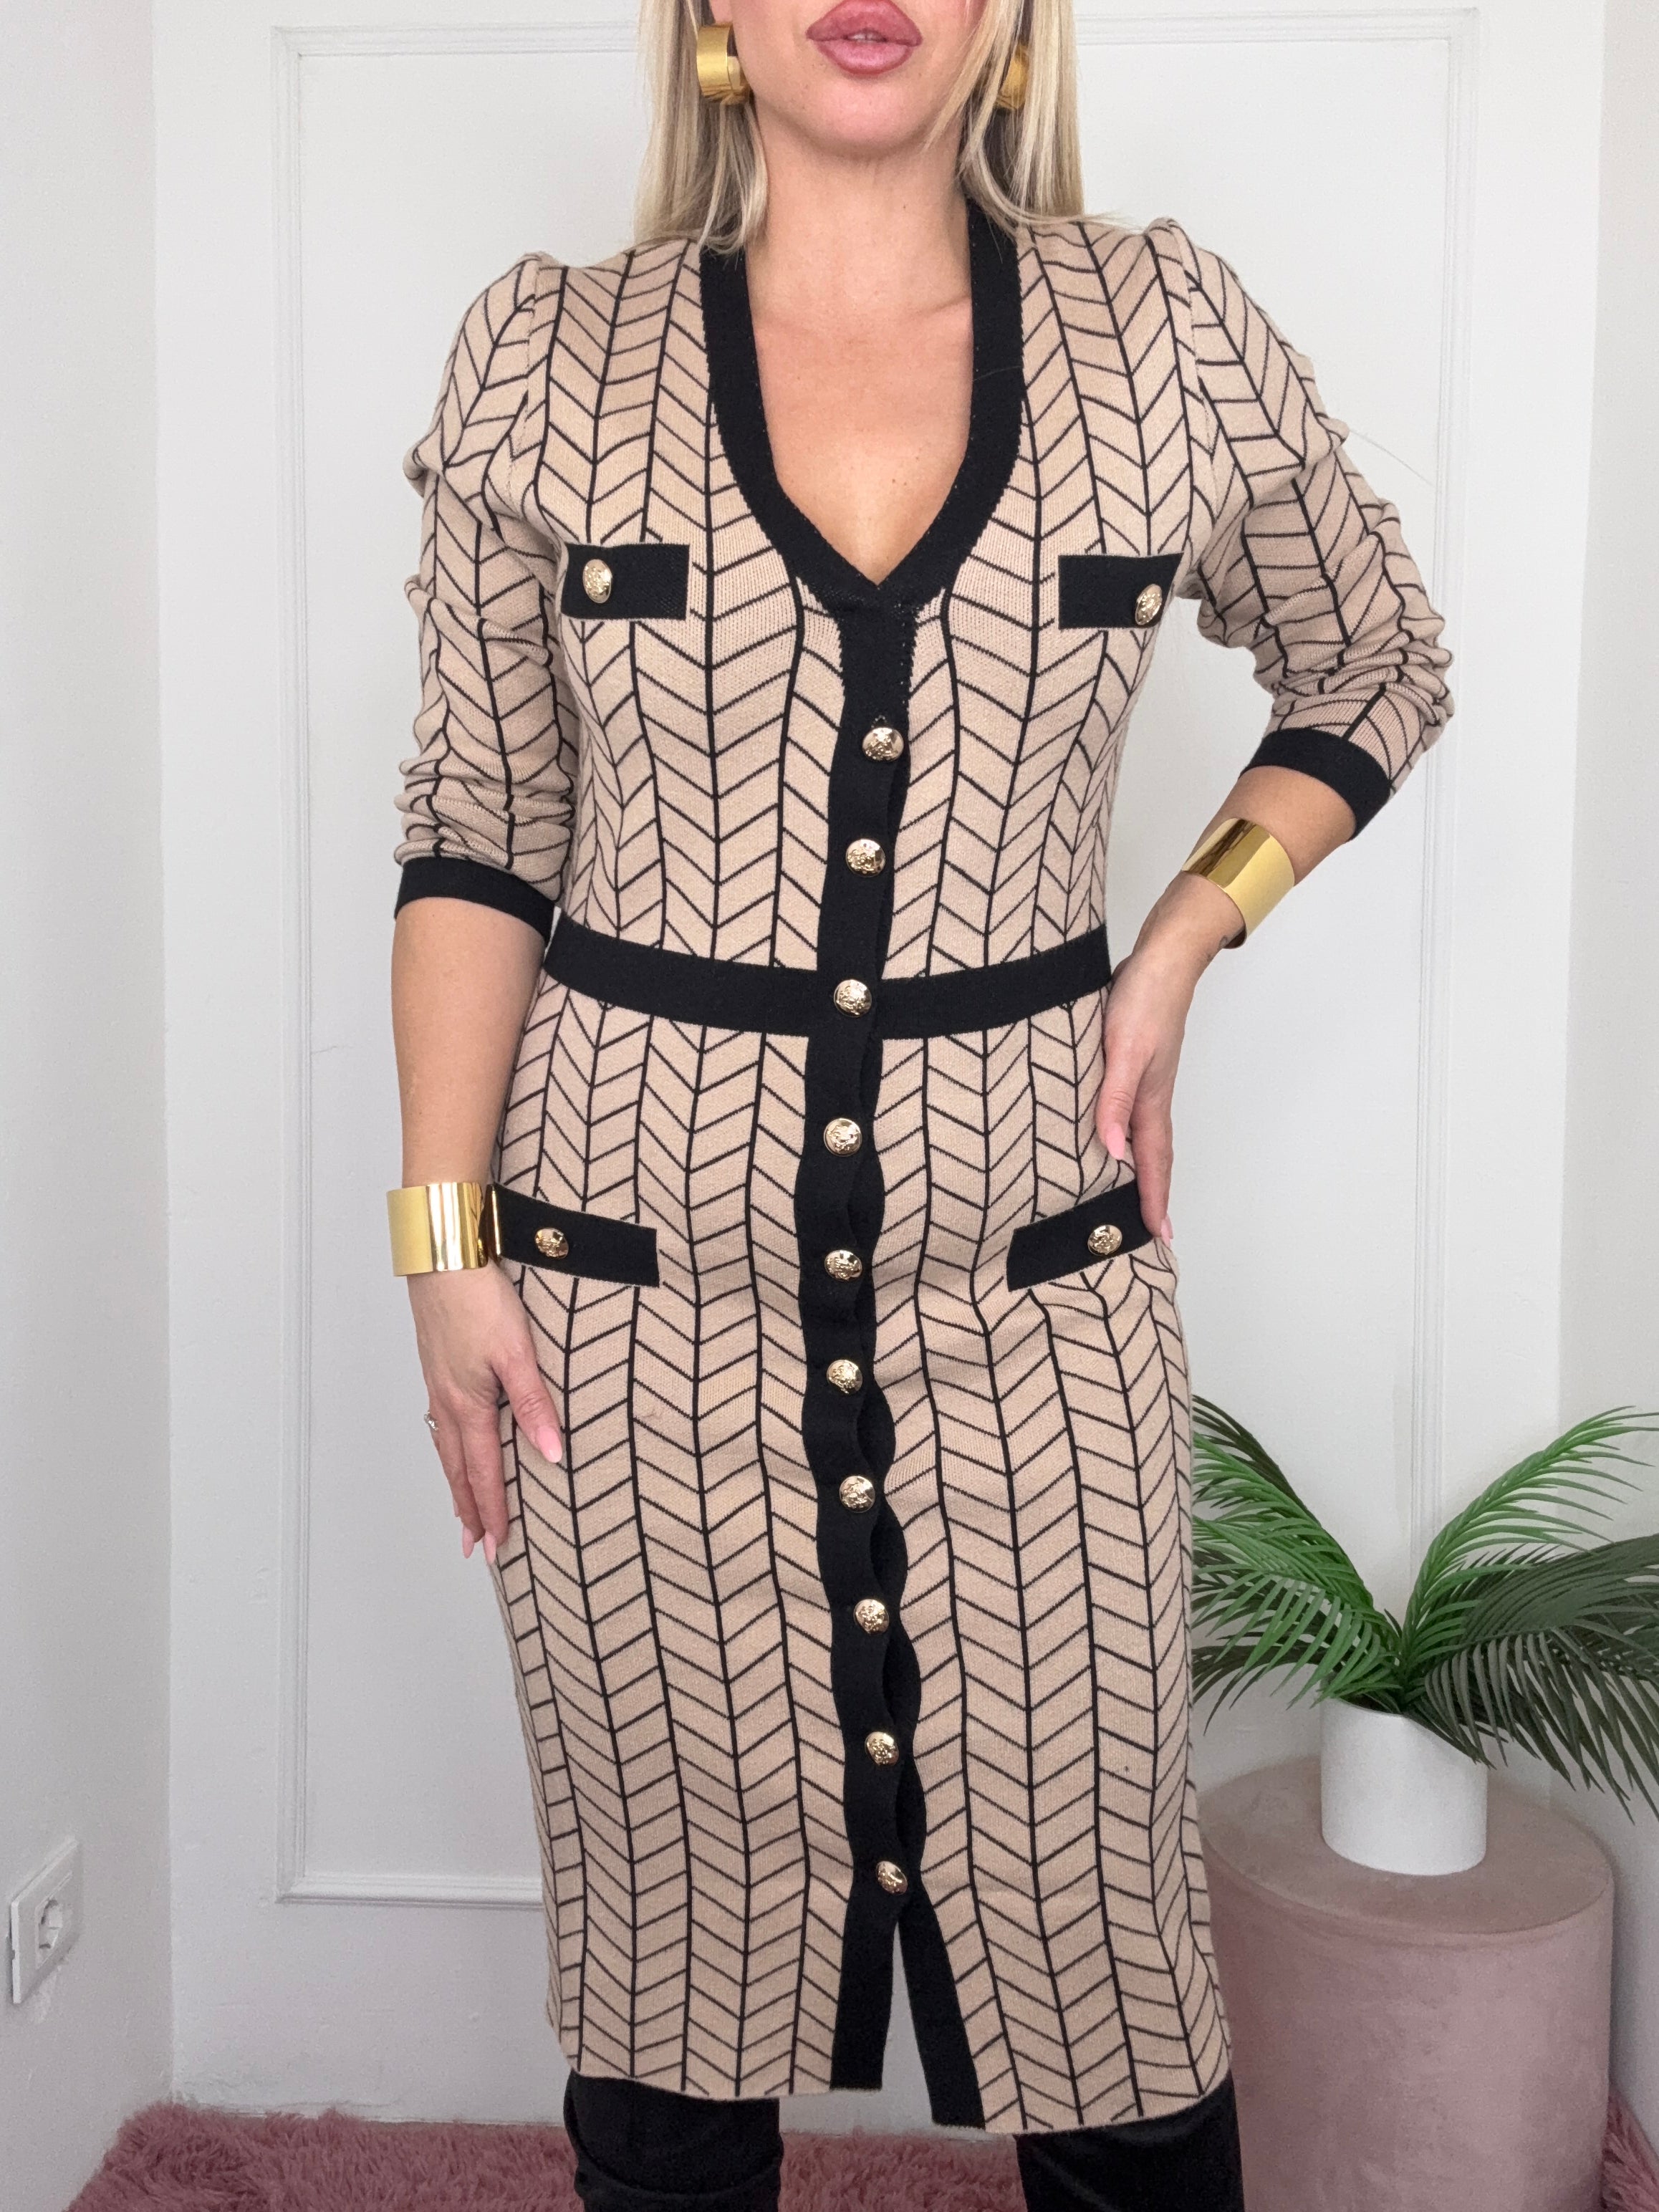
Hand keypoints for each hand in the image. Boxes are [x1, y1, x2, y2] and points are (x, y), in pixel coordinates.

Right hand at [408, 1265, 561, 1562]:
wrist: (442, 1255)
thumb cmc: (478, 1297)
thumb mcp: (517, 1352)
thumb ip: (534, 1405)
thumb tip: (552, 1454)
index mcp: (468, 1404)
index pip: (483, 1472)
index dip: (492, 1512)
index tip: (496, 1547)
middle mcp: (447, 1401)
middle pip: (458, 1469)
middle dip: (469, 1511)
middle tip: (475, 1548)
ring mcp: (437, 1384)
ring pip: (446, 1448)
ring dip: (456, 1484)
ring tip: (462, 1512)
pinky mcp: (436, 1365)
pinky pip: (441, 1423)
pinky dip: (447, 1450)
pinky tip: (452, 1447)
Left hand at [1095, 873, 1239, 1242]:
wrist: (1163, 956)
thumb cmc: (1145, 997)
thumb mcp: (1123, 1049)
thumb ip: (1114, 1099)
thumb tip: (1111, 1151)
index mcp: (1150, 1100)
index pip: (1153, 1163)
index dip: (1153, 1200)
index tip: (1157, 1237)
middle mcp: (1150, 1096)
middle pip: (1154, 1157)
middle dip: (1152, 1195)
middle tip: (1150, 1231)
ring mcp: (1144, 1080)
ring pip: (1143, 1136)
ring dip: (1142, 1169)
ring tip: (1132, 1197)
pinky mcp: (1134, 1063)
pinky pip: (1132, 1113)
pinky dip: (1127, 1135)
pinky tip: (1112, 1137)